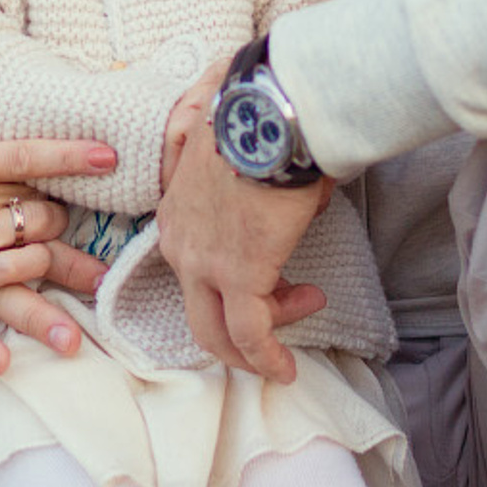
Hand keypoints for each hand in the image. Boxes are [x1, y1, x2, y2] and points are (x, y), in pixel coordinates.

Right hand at [0, 137, 116, 326]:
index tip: (109, 156)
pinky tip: (6, 362)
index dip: (70, 155)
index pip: (25, 155)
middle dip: (70, 233)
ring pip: (23, 274)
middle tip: (92, 254)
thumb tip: (15, 158)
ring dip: (56, 296)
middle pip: (37, 218)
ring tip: (84, 320)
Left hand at [157, 81, 328, 381]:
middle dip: (242, 323)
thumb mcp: (239, 163)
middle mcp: (178, 243)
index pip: (195, 271)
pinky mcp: (237, 277)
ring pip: (222, 330)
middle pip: (201, 311)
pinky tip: (286, 369)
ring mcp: (203, 263)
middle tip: (286, 307)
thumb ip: (242, 192)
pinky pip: (250, 336)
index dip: (235, 282)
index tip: (276, 277)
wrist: (273, 116)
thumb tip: (280, 204)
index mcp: (175, 213)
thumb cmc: (262, 126)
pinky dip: (268, 360)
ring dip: (267, 335)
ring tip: (311, 301)